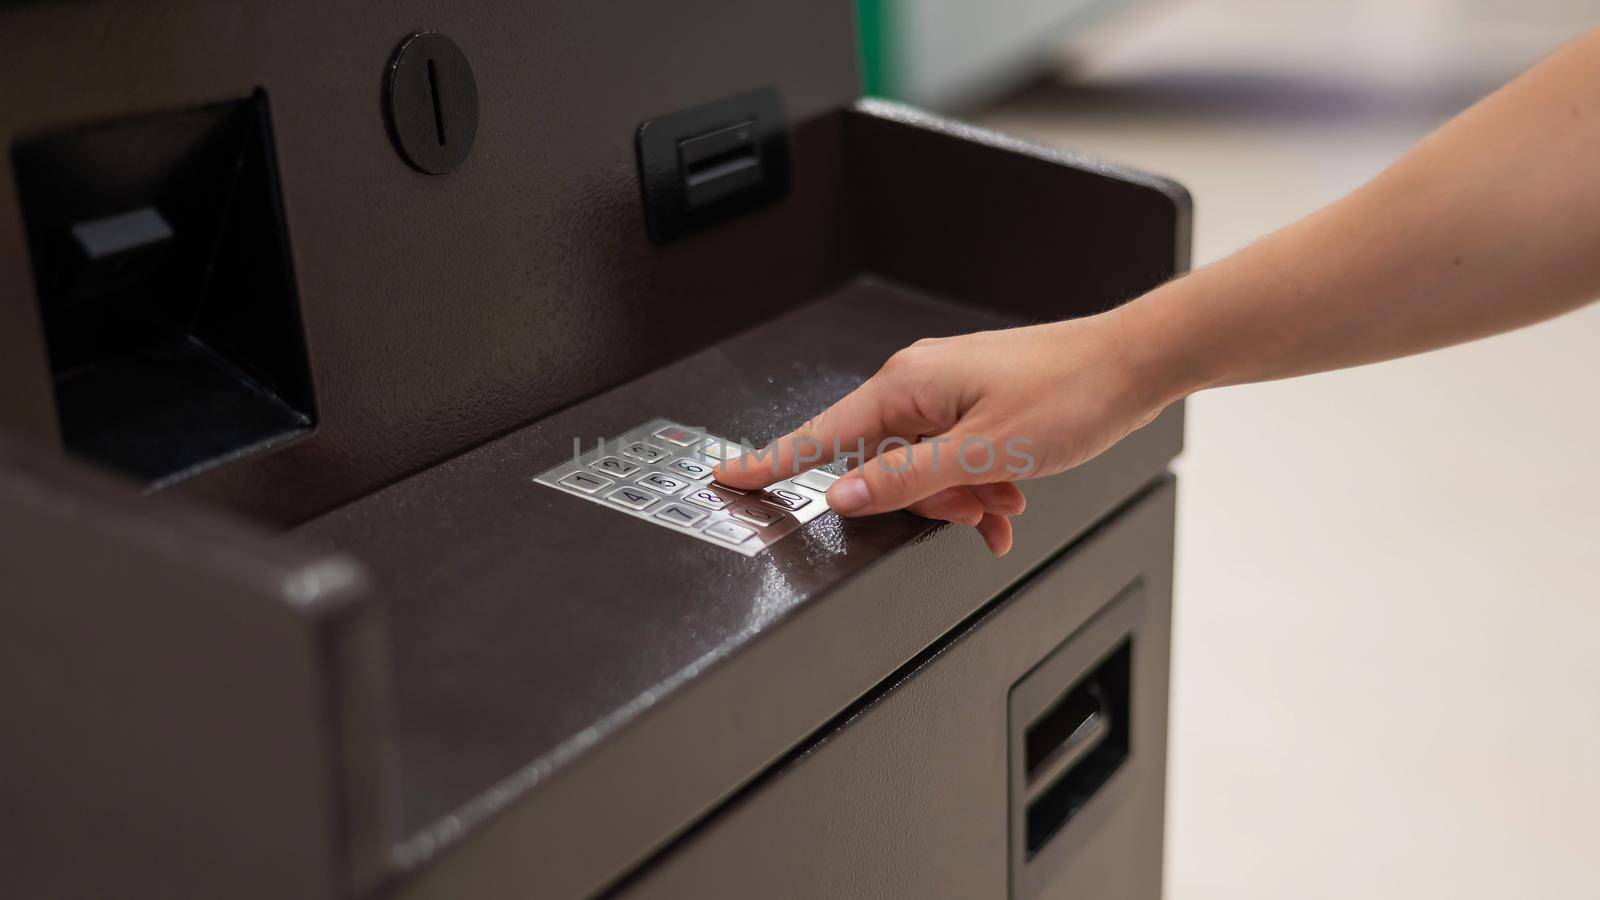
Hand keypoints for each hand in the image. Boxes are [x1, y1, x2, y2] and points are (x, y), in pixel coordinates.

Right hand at [712, 309, 1178, 555]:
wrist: (1133, 363)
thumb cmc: (1070, 395)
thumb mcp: (984, 453)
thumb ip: (907, 481)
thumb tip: (841, 497)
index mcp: (907, 386)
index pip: (820, 435)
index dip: (772, 463)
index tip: (728, 480)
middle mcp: (918, 382)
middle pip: (881, 466)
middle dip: (926, 500)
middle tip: (977, 507)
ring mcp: (947, 391)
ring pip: (923, 469)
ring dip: (962, 497)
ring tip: (1008, 501)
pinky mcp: (973, 402)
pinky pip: (953, 458)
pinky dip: (977, 485)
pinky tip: (1009, 500)